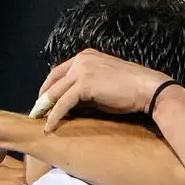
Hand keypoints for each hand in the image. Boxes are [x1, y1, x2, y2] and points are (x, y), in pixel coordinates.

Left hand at [38, 49, 176, 126]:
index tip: (44, 100)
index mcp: (86, 56)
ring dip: (44, 108)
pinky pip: (63, 102)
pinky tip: (50, 127)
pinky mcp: (84, 85)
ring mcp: (81, 70)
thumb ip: (86, 90)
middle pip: (53, 80)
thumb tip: (71, 105)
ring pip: (55, 92)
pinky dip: (54, 116)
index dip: (49, 86)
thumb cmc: (131, 90)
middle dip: (43, 98)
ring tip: (38, 121)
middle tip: (36, 112)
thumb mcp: (103, 85)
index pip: (59, 71)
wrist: (148, 89)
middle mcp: (81, 60)